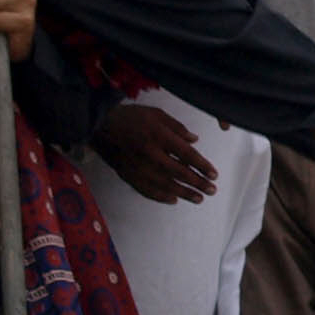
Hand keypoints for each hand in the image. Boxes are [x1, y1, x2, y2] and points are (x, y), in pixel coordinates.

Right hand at [91, 104, 218, 204]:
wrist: (100, 126)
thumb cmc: (131, 117)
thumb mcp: (156, 114)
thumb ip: (177, 128)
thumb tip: (194, 140)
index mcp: (158, 137)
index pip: (186, 155)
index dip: (202, 166)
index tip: (214, 174)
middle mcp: (149, 154)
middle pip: (179, 173)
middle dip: (198, 183)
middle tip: (212, 190)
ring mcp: (138, 167)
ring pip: (165, 185)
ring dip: (184, 193)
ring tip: (198, 199)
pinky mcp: (127, 175)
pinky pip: (147, 190)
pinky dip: (161, 197)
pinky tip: (174, 200)